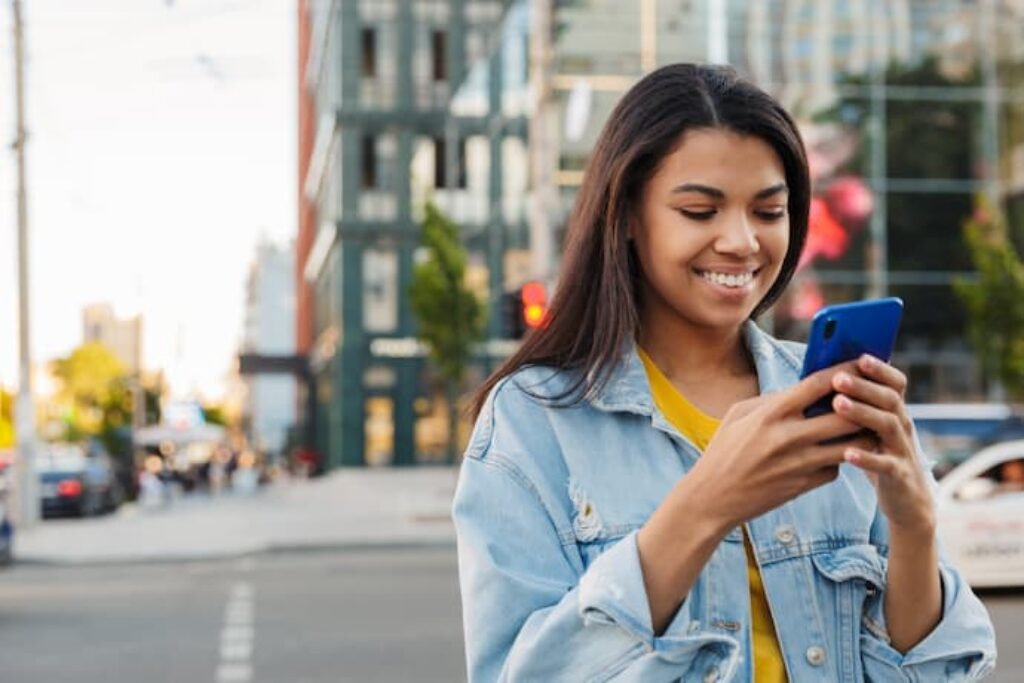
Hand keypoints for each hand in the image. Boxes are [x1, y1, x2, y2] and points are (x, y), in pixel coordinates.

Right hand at [682, 362, 876, 531]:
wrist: (712, 498)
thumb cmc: (723, 451)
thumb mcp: (738, 414)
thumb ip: (772, 399)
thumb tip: (803, 390)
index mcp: (771, 413)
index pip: (818, 384)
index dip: (845, 371)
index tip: (860, 364)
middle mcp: (788, 437)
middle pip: (846, 416)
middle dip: (863, 406)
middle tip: (871, 400)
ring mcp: (799, 463)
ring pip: (851, 446)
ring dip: (861, 435)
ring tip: (865, 426)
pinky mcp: (804, 485)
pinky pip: (835, 469)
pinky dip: (838, 460)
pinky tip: (835, 454)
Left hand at [831, 355, 935, 535]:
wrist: (908, 501)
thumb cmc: (878, 455)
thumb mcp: (870, 428)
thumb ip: (856, 406)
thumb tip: (821, 378)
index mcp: (894, 411)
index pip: (896, 384)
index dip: (881, 370)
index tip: (860, 356)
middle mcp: (902, 426)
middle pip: (889, 399)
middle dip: (864, 386)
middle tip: (838, 378)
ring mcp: (902, 450)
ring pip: (888, 425)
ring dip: (863, 413)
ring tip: (838, 404)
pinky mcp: (899, 475)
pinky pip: (885, 465)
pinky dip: (867, 457)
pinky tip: (847, 452)